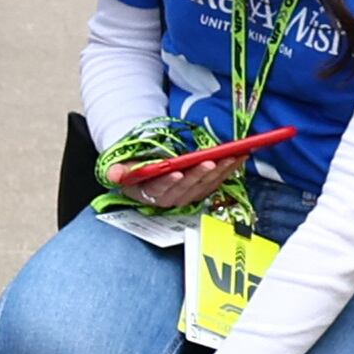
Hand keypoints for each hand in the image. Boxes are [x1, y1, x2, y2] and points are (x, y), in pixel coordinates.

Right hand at [112, 155, 233, 212]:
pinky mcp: (203, 190)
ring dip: (219, 170)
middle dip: (200, 173)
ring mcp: (190, 195)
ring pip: (206, 184)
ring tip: (230, 156)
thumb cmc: (136, 171)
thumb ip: (117, 172)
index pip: (160, 188)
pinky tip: (239, 157)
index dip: (169, 181)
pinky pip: (218, 182)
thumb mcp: (121, 170)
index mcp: (151, 193)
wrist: (145, 176)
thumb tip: (114, 174)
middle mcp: (172, 198)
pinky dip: (229, 169)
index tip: (176, 172)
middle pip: (188, 187)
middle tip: (210, 160)